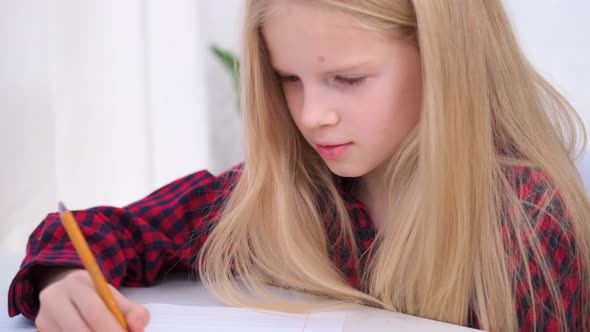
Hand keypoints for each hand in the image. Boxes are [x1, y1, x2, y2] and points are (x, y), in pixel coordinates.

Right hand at [35, 269, 149, 331]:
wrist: (63, 290)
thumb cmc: (95, 297)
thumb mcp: (114, 297)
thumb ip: (133, 312)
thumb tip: (138, 329)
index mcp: (77, 284)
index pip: (95, 312)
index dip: (112, 330)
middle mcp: (54, 299)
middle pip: (79, 329)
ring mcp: (42, 318)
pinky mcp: (41, 330)